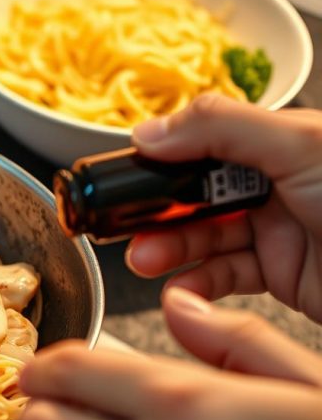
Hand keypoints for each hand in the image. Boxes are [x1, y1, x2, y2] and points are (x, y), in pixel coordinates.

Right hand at [126, 95, 321, 321]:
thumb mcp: (300, 144)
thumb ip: (220, 129)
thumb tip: (150, 130)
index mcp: (282, 143)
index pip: (203, 145)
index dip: (160, 162)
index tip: (120, 179)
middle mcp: (278, 185)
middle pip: (197, 196)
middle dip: (157, 212)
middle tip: (123, 228)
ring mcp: (279, 232)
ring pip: (205, 239)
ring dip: (168, 250)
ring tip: (143, 260)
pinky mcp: (282, 276)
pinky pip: (225, 278)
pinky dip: (197, 286)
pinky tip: (180, 290)